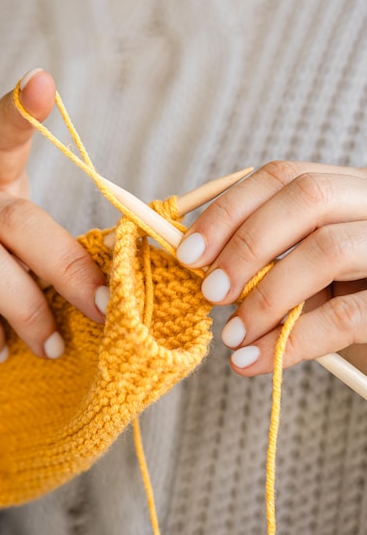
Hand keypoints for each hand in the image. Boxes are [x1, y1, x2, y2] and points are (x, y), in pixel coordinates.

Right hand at [0, 69, 106, 362]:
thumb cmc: (2, 275)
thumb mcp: (29, 251)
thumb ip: (60, 253)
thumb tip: (125, 272)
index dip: (17, 111)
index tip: (42, 83)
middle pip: (14, 218)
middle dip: (67, 267)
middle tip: (103, 308)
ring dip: (27, 309)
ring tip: (54, 346)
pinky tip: (0, 350)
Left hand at [176, 161, 366, 375]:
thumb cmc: (340, 297)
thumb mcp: (303, 268)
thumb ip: (265, 258)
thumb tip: (200, 264)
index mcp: (345, 188)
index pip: (282, 177)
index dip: (229, 211)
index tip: (190, 253)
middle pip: (308, 198)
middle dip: (247, 244)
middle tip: (211, 290)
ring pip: (328, 250)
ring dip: (266, 296)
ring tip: (231, 333)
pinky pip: (345, 316)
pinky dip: (292, 341)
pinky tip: (252, 359)